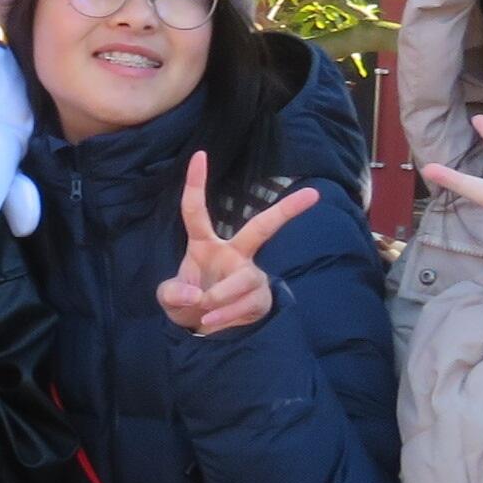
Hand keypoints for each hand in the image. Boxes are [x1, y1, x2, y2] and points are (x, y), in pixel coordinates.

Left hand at [157, 152, 320, 334]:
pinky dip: (227, 316)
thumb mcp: (169, 299)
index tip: (200, 155)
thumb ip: (173, 294)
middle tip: (313, 194)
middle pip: (261, 228)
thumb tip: (197, 295)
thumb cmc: (187, 300)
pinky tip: (214, 322)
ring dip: (222, 298)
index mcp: (204, 245)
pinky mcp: (261, 296)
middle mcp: (233, 253)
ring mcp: (250, 274)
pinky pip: (247, 303)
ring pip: (244, 279)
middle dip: (287, 211)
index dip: (195, 184)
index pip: (196, 212)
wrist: (202, 327)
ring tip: (206, 312)